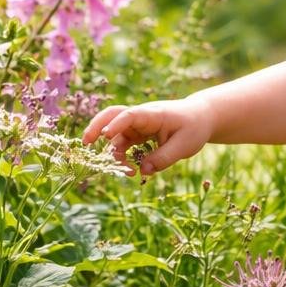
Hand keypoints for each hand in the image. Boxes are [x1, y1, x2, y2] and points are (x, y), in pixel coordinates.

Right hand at [83, 97, 212, 177]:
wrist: (200, 118)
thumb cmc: (193, 128)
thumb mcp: (183, 146)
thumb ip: (162, 159)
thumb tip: (142, 171)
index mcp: (152, 114)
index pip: (130, 115)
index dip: (116, 125)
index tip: (105, 136)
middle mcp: (140, 118)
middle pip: (111, 116)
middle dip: (96, 127)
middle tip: (85, 143)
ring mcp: (137, 126)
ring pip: (115, 135)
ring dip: (114, 152)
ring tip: (126, 172)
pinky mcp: (137, 135)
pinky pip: (123, 144)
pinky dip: (122, 157)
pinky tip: (130, 170)